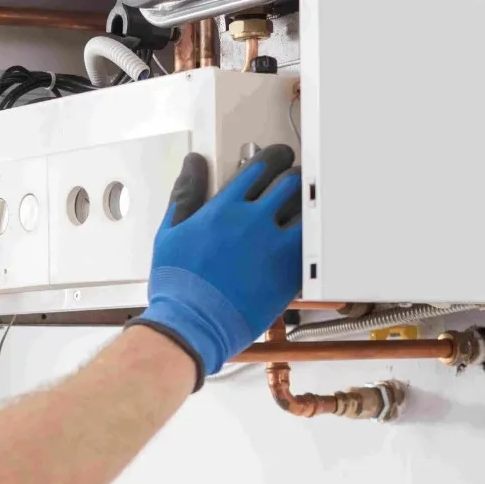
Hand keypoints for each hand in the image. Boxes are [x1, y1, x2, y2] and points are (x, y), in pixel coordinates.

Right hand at [130, 144, 302, 385]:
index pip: (261, 166)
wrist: (191, 325)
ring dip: (309, 206)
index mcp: (224, 208)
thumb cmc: (177, 286)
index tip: (278, 160)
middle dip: (296, 177)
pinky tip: (309, 240)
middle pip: (292, 183)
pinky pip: (313, 246)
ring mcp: (275, 248)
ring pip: (308, 211)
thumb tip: (193, 163)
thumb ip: (185, 193)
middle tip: (295, 182)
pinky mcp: (290, 274)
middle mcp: (253, 222)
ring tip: (305, 209)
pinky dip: (314, 239)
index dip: (275, 158)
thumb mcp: (170, 232)